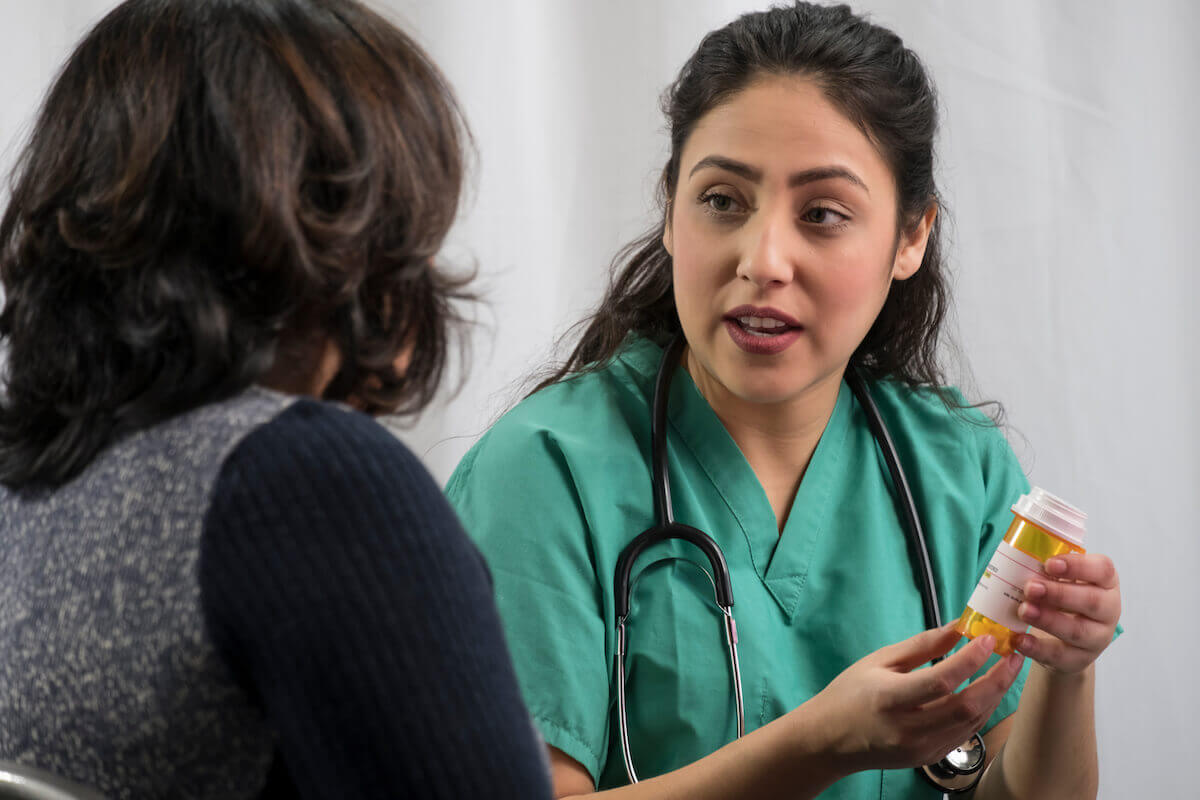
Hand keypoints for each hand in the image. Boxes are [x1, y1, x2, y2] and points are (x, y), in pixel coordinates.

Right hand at [808, 625, 1024, 772]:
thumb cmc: (850, 693)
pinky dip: (981, 711)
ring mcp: (921, 748)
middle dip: (997, 680)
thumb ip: (921, 646)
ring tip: (1007, 670)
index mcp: (890, 699)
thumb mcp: (879, 660)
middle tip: (1014, 656)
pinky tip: (987, 692)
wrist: (831, 740)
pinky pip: (964, 734)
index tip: (989, 639)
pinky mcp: (929, 757)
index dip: (969, 660)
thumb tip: (958, 627)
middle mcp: (908, 728)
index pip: (941, 681)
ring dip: (995, 695)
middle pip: (966, 707)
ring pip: (972, 723)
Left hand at [1015, 552, 1120, 673]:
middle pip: (1091, 601)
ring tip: (1024, 610)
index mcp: (1105, 582)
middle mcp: (1108, 610)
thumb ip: (1047, 572)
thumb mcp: (1059, 581)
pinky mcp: (1081, 659)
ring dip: (1048, 620)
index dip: (1078, 566)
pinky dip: (1037, 648)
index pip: (1103, 569)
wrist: (1066, 639)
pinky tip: (1020, 640)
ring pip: (1077, 631)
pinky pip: (1060, 655)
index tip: (1050, 564)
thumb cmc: (1062, 598)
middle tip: (1030, 587)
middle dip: (1059, 594)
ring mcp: (1098, 637)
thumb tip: (1018, 564)